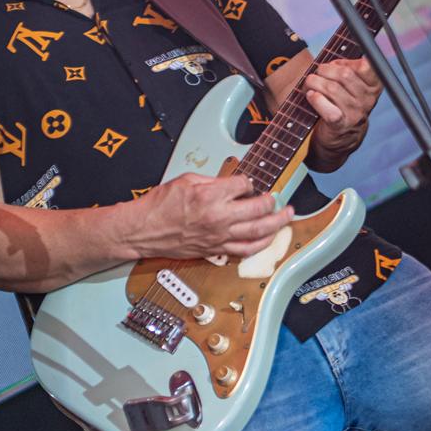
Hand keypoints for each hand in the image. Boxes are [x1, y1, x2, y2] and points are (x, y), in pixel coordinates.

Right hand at [126, 171, 293, 259]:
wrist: (144, 230)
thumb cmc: (159, 205)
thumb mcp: (186, 180)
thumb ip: (213, 180)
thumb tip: (232, 183)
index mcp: (210, 195)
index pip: (244, 185)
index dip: (249, 181)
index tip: (249, 182)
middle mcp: (218, 217)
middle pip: (258, 208)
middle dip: (272, 201)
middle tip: (278, 198)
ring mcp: (219, 236)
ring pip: (258, 232)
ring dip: (277, 223)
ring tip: (287, 216)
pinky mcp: (216, 250)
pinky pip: (245, 250)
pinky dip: (260, 244)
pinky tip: (268, 238)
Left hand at [302, 57, 381, 168]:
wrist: (340, 139)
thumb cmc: (342, 105)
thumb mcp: (352, 85)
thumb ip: (348, 69)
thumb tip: (333, 61)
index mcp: (373, 86)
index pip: (366, 65)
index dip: (345, 61)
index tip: (335, 65)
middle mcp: (368, 100)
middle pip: (344, 74)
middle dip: (324, 70)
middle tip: (316, 74)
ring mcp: (355, 113)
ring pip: (332, 88)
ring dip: (314, 83)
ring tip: (308, 84)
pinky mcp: (340, 125)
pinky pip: (327, 108)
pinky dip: (315, 99)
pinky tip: (311, 96)